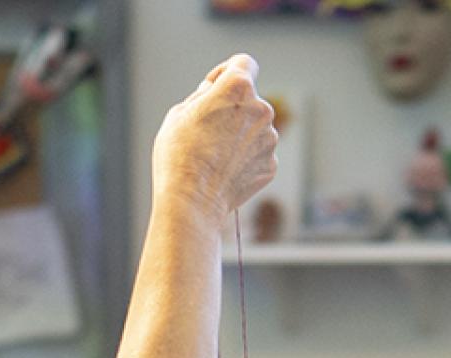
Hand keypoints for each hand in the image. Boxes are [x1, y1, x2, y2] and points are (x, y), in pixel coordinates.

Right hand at [150, 55, 278, 219]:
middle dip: (232, 109)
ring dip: (239, 135)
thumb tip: (215, 94)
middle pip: (249, 100)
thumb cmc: (180, 154)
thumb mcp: (180, 112)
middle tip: (207, 130)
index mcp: (238, 88)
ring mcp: (269, 139)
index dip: (226, 73)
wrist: (193, 200)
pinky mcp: (271, 164)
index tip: (215, 88)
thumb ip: (205, 96)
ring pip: (254, 128)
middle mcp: (261, 109)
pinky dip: (244, 158)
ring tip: (214, 154)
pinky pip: (257, 153)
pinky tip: (224, 169)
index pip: (244, 63)